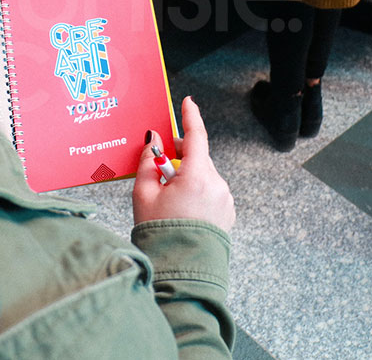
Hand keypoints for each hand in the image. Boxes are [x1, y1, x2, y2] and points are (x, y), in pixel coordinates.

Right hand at [133, 96, 234, 231]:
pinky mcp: (227, 212)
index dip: (191, 116)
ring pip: (204, 174)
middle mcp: (216, 184)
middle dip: (180, 153)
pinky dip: (197, 190)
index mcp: (197, 177)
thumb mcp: (144, 194)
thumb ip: (148, 162)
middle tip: (159, 160)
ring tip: (167, 193)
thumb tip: (153, 141)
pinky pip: (211, 191)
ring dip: (187, 174)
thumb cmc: (160, 233)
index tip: (188, 102)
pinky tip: (181, 206)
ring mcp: (225, 199)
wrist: (183, 270)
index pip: (196, 137)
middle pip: (198, 156)